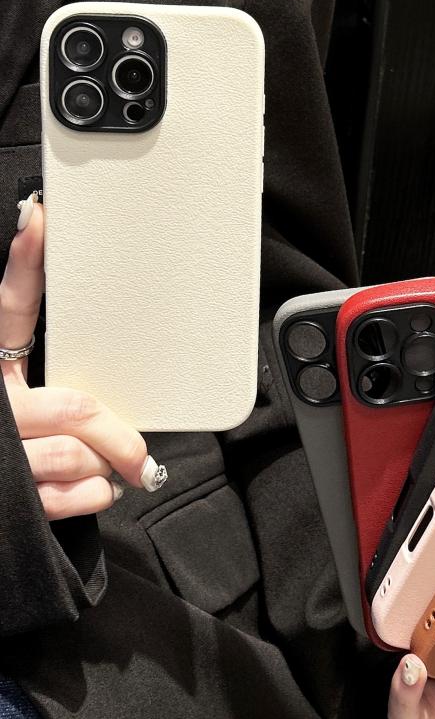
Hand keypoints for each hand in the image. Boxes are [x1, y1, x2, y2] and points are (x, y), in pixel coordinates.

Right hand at [0, 194, 166, 518]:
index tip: (40, 220)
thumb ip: (59, 395)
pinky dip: (97, 496)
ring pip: (78, 454)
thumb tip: (113, 396)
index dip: (23, 265)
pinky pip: (78, 495)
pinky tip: (88, 491)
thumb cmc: (16, 454)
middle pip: (76, 407)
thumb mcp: (22, 411)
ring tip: (98, 472)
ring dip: (104, 467)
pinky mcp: (10, 499)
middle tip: (138, 453)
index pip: (7, 311)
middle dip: (117, 435)